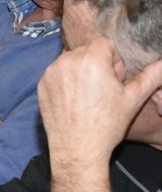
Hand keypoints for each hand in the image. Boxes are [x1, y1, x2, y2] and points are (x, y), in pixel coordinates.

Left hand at [39, 37, 161, 164]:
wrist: (78, 147)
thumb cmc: (107, 125)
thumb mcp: (132, 100)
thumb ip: (150, 78)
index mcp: (91, 60)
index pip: (105, 43)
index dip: (114, 60)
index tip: (115, 79)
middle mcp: (68, 61)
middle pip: (87, 50)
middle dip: (98, 64)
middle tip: (104, 89)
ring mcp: (51, 71)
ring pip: (71, 60)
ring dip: (81, 70)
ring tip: (89, 96)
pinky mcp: (42, 82)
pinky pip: (56, 72)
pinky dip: (66, 80)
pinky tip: (74, 100)